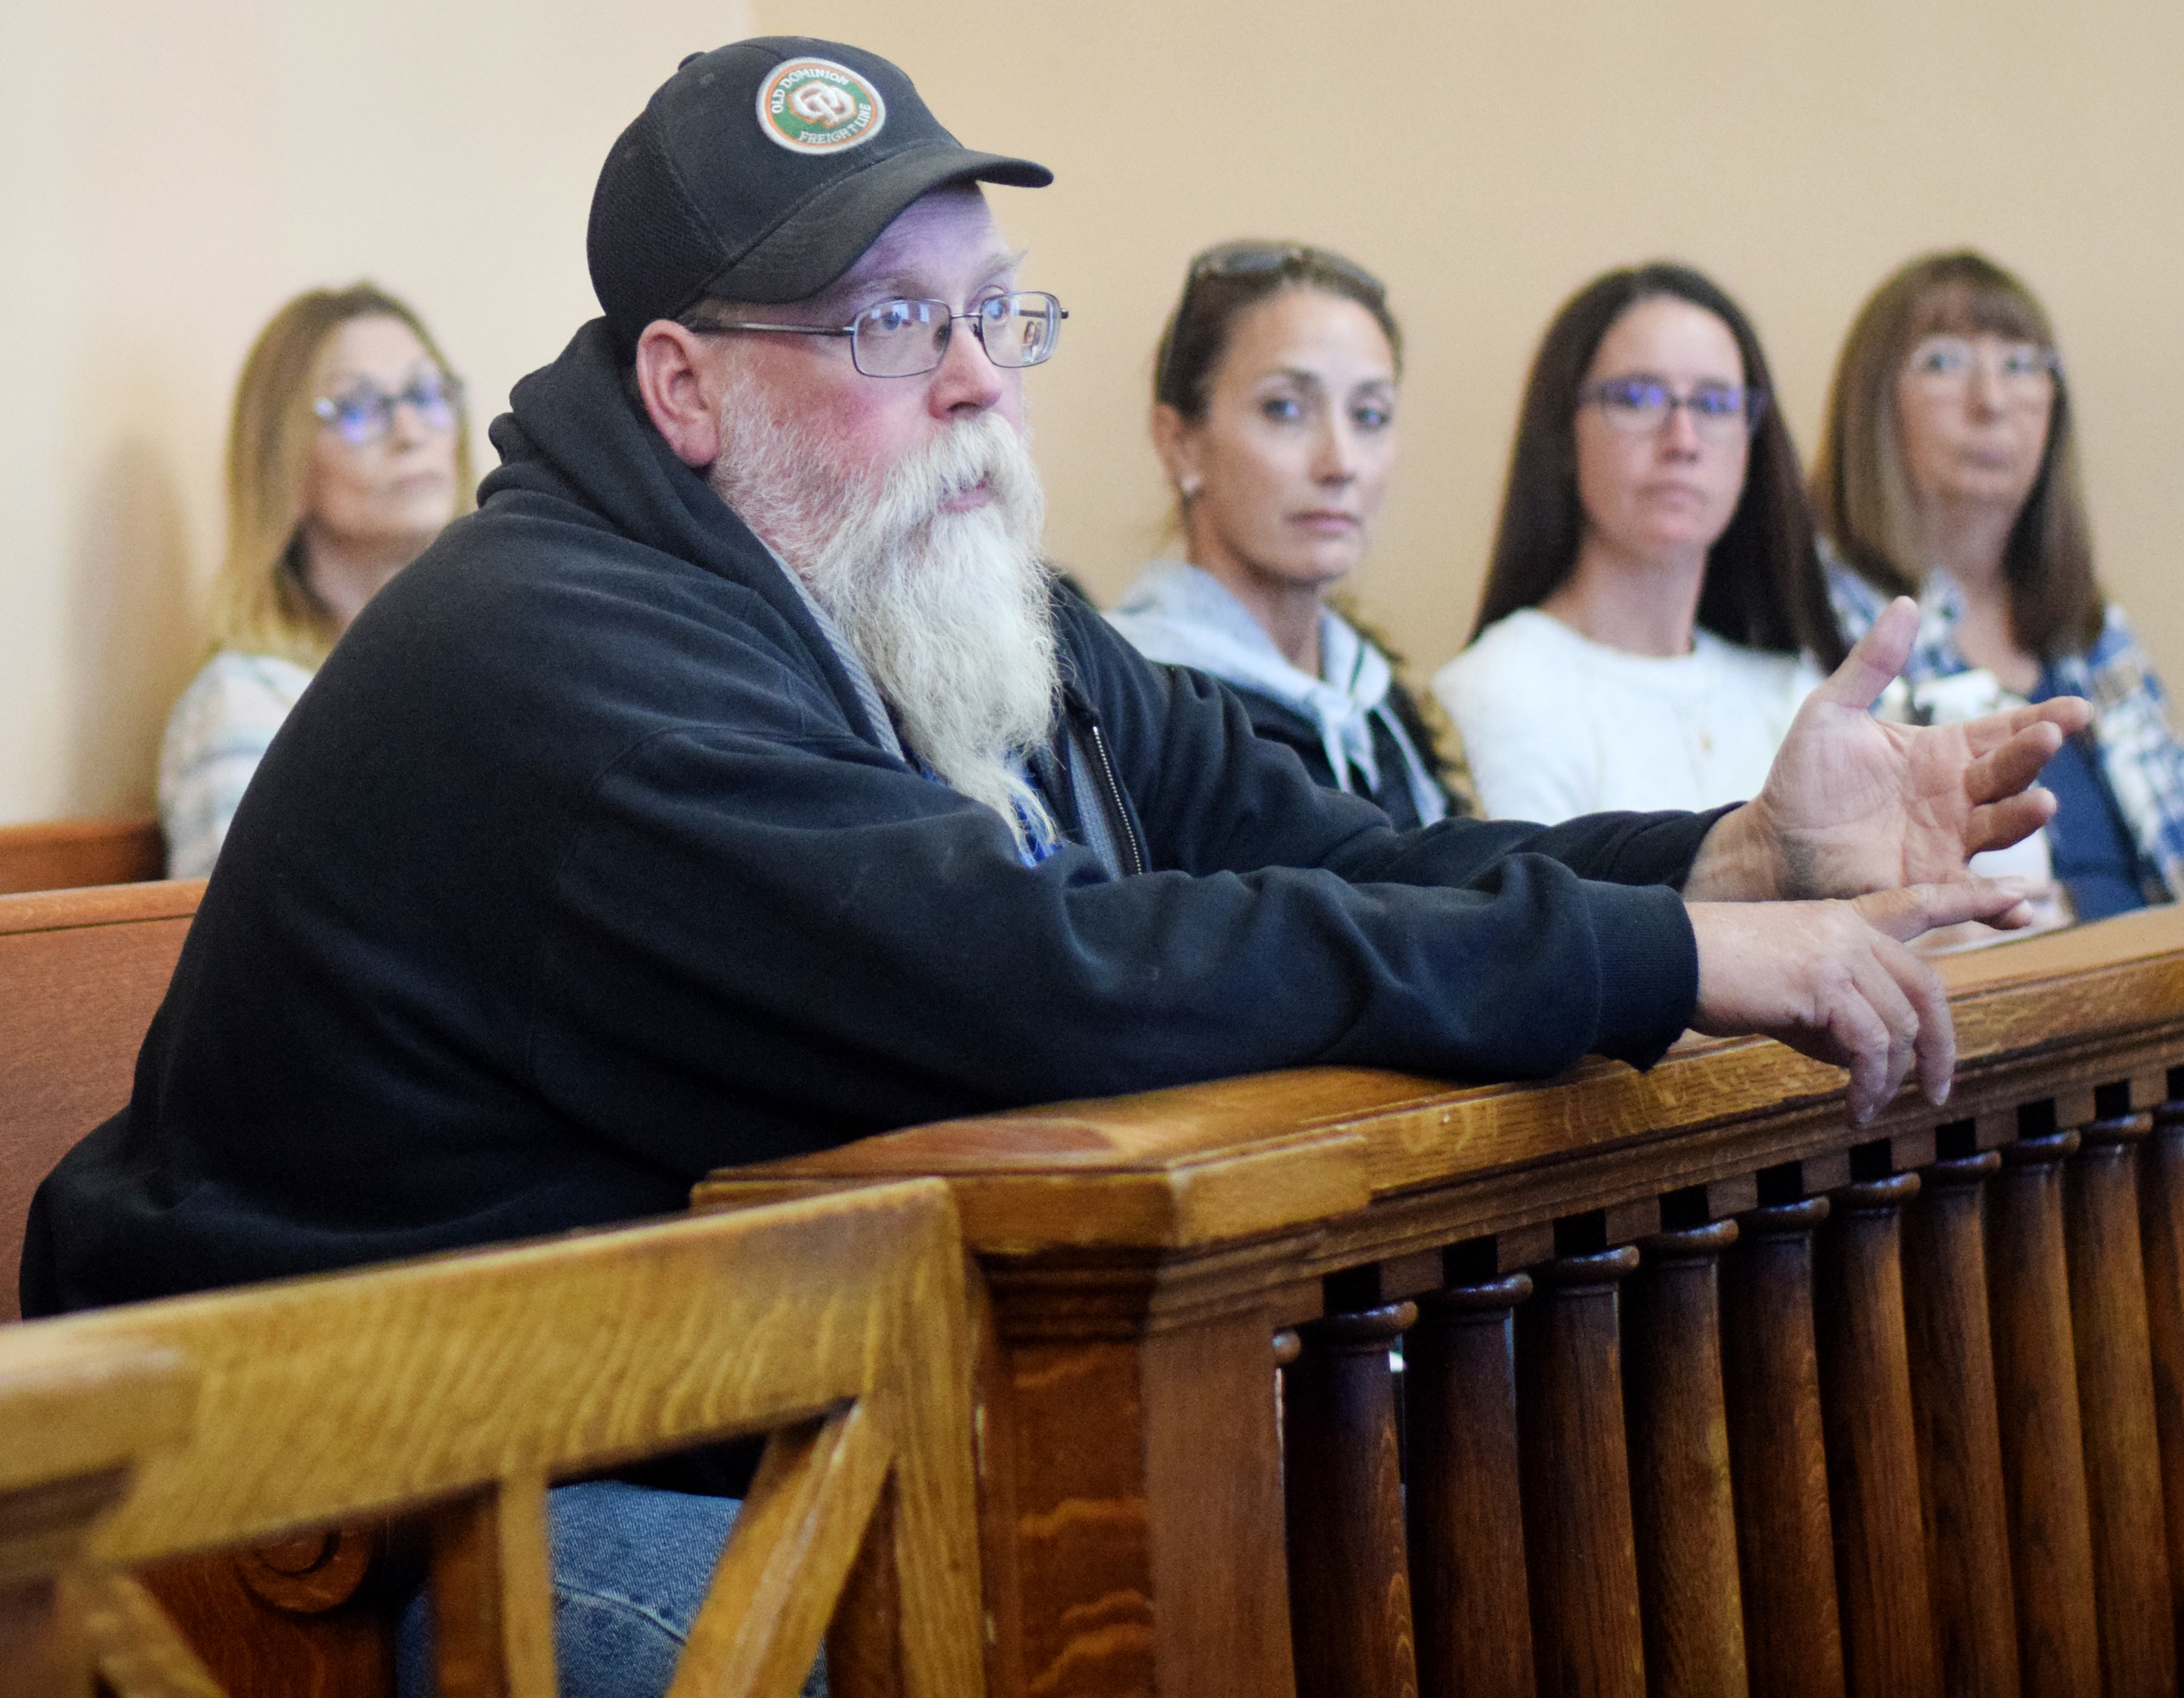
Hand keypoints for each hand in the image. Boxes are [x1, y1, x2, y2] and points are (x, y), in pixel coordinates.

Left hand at [1683, 597, 2091, 902]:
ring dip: (2024, 817)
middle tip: (2044, 739)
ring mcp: (1949, 841)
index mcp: (1943, 752)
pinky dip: (2001, 904)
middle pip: (2008, 774)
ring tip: (2041, 803)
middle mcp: (1958, 796)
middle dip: (2030, 757)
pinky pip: (1972, 895)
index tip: (2076, 710)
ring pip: (2000, 828)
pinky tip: (2023, 906)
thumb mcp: (1832, 711)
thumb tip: (1905, 602)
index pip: (2004, 731)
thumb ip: (1871, 664)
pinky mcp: (1928, 883)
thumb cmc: (1804, 775)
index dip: (2041, 720)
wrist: (1773, 839)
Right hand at [1688, 880, 2025, 1120]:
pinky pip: (1871, 1048)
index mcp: (1838, 919)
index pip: (1918, 903)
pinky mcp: (1824, 986)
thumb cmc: (1708, 975)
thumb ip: (1828, 1015)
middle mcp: (1848, 929)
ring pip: (1900, 1027)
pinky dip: (1869, 1087)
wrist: (1663, 959)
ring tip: (1866, 1109)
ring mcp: (1839, 953)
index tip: (2020, 900)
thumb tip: (1862, 1063)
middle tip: (1936, 1090)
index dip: (1971, 900)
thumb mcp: (1782, 991)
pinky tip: (1853, 1110)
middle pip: (1926, 988)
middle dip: (1941, 1046)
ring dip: (1890, 1079)